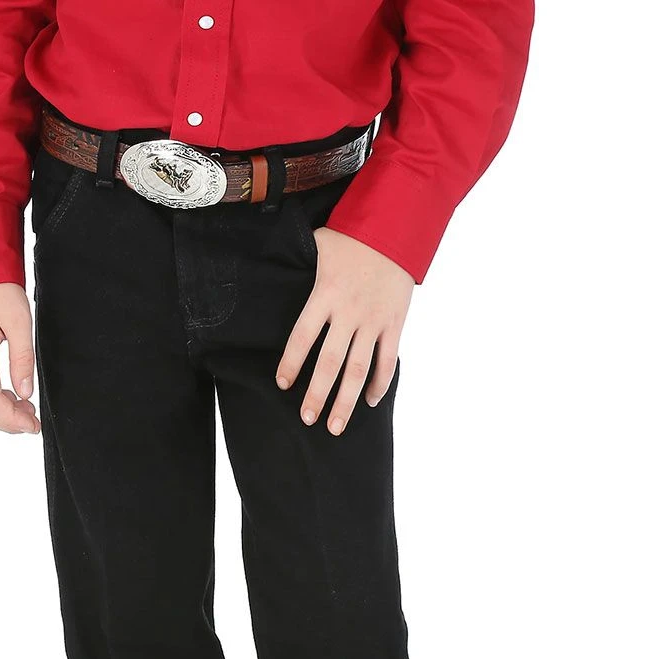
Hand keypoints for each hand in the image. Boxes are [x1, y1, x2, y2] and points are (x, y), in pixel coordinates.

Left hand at [275, 228, 413, 435]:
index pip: (302, 337)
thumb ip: (297, 262)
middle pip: (330, 363)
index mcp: (324, 294)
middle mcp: (348, 312)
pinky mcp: (394, 323)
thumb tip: (268, 262)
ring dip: (347, 401)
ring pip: (358, 369)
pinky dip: (380, 383)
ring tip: (336, 426)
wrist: (397, 226)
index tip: (283, 384)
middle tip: (308, 419)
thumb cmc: (352, 236)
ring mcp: (373, 320)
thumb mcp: (317, 244)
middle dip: (318, 395)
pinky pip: (388, 360)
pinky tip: (369, 402)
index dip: (291, 363)